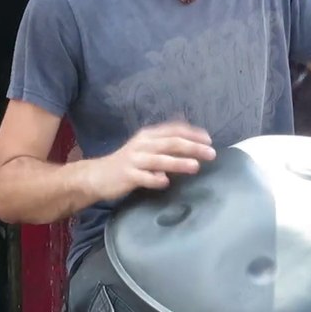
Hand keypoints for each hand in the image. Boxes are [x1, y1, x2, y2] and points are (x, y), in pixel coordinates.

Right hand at [91, 122, 215, 201]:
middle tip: (211, 153)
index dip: (192, 133)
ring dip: (178, 162)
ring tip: (195, 167)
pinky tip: (166, 182)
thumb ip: (166, 145)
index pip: (174, 129)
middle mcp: (142, 144)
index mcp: (148, 135)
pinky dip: (155, 179)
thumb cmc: (130, 163)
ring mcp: (134, 160)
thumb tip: (193, 144)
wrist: (98, 175)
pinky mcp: (127, 175)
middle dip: (192, 147)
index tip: (209, 140)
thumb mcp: (147, 148)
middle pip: (171, 143)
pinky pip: (144, 177)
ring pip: (159, 159)